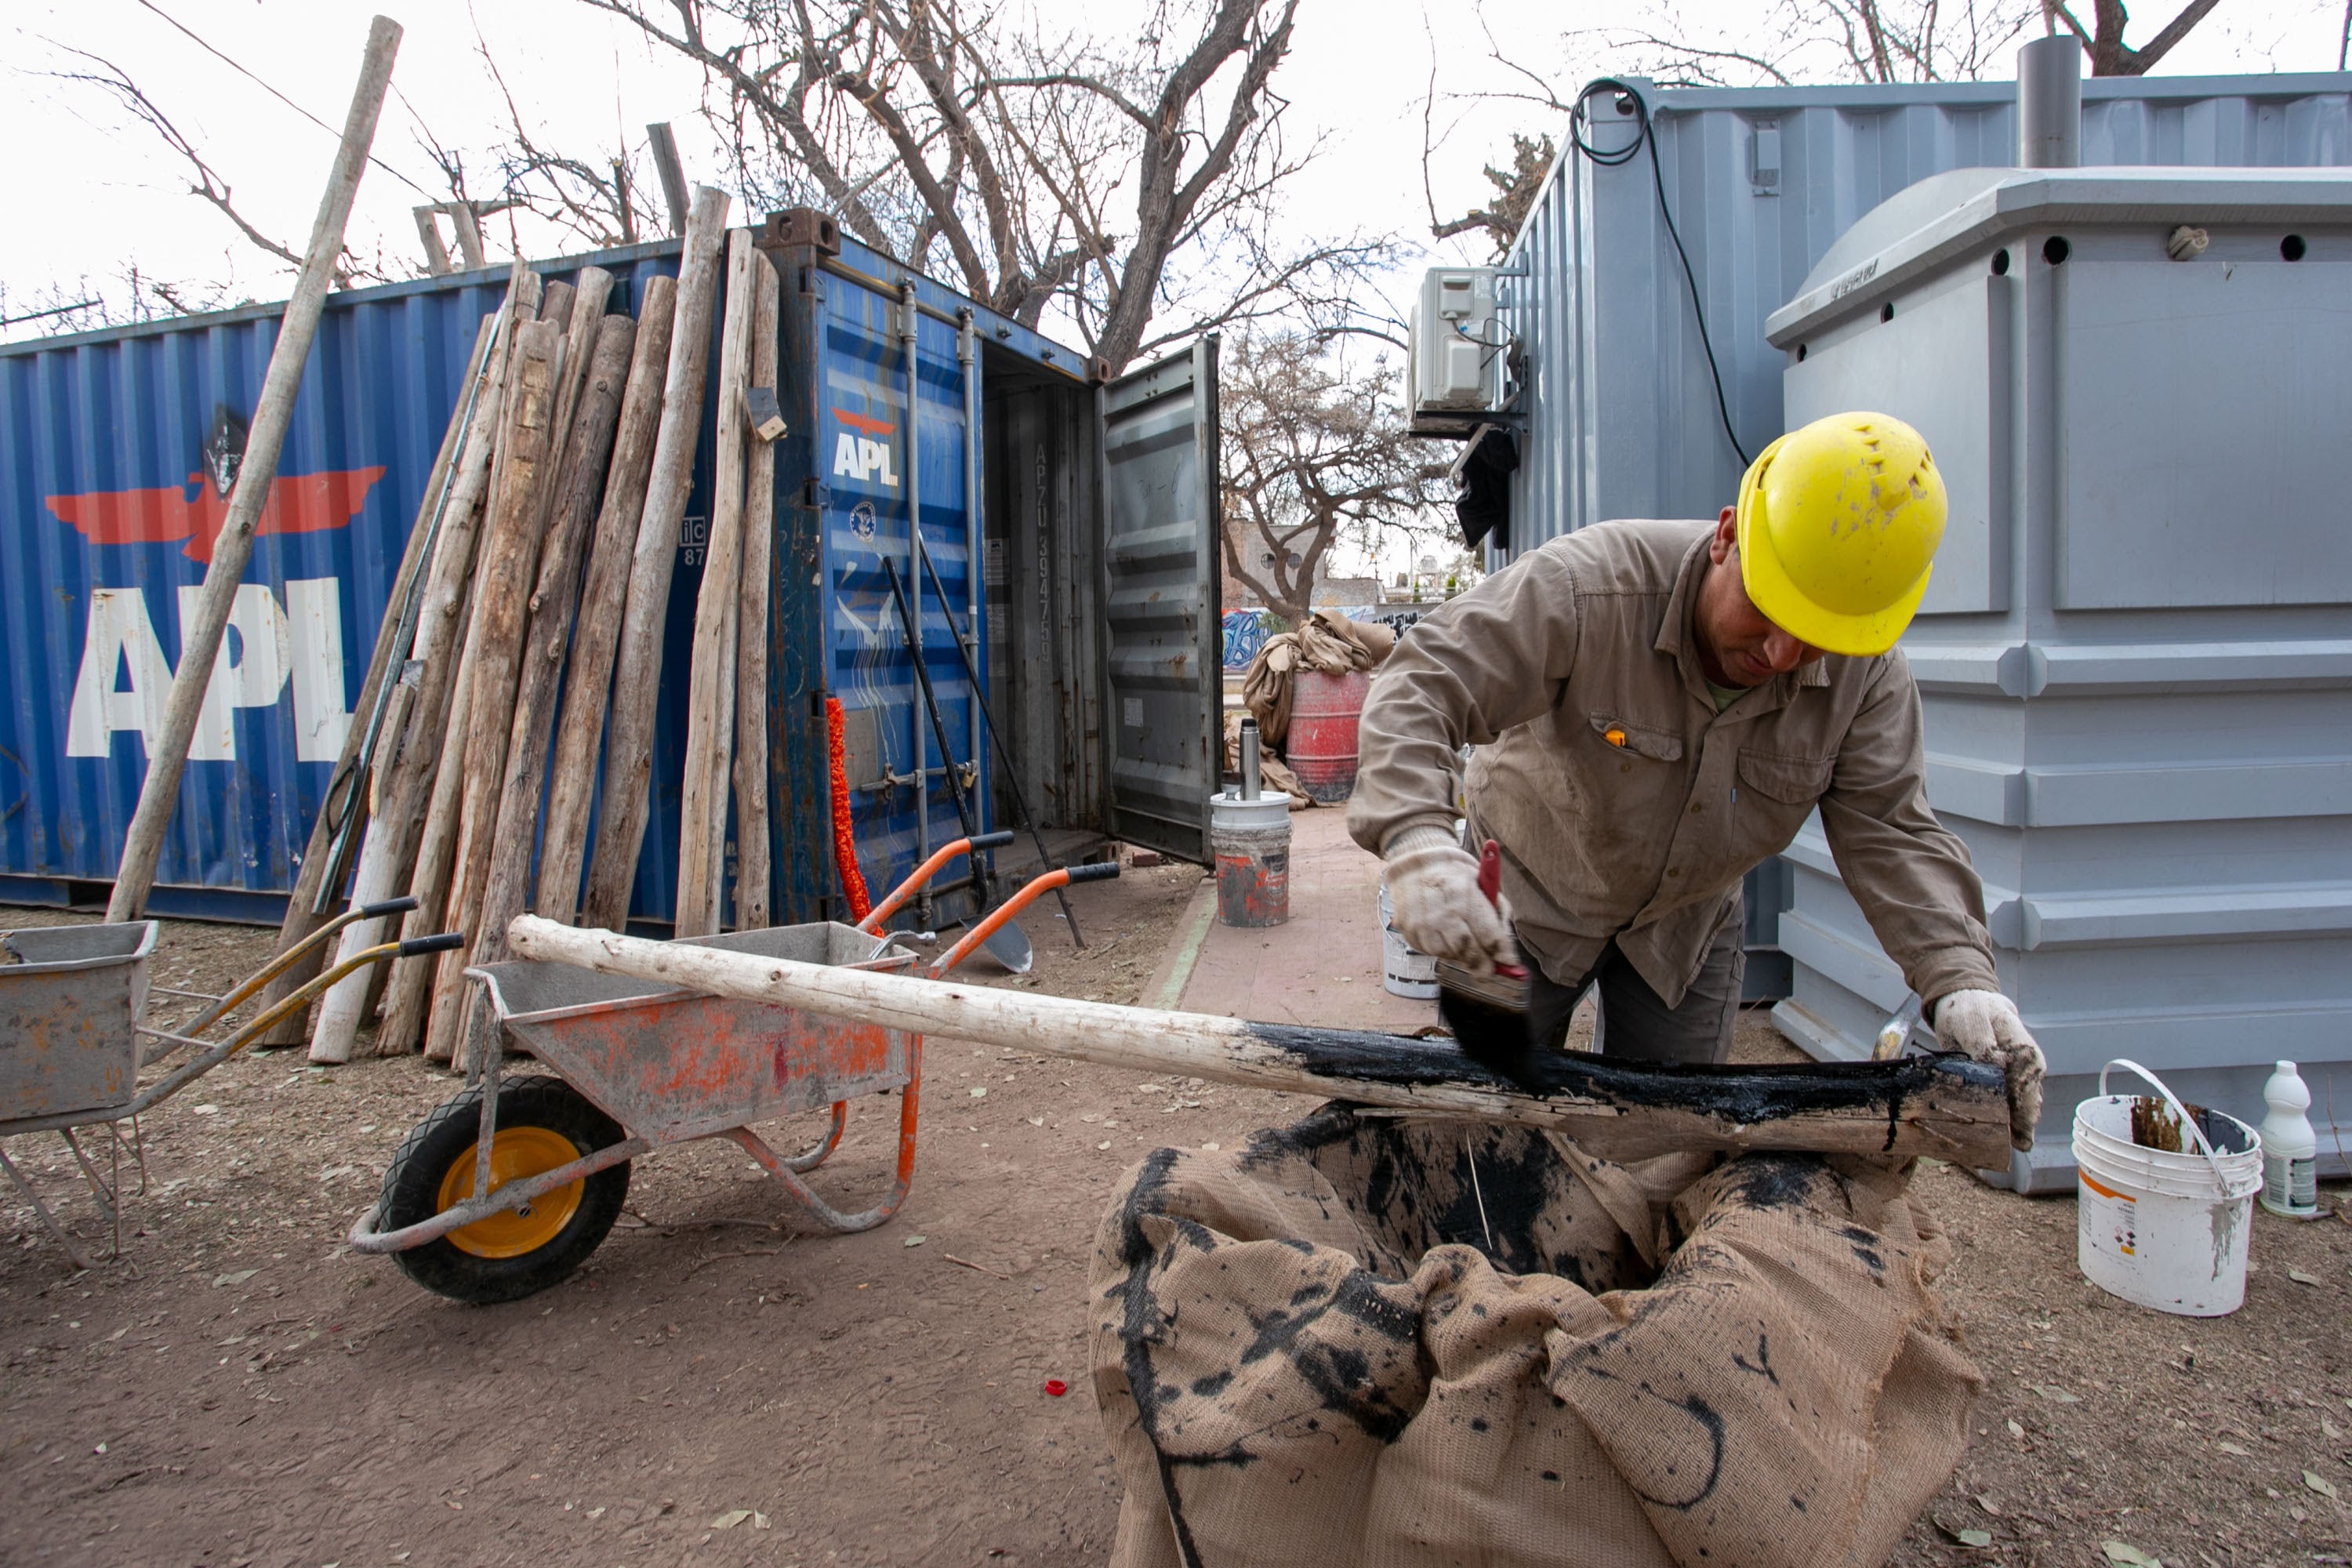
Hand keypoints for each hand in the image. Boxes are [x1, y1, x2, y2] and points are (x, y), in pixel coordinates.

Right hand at [1384, 827, 1516, 974]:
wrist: (1412, 865)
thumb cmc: (1454, 876)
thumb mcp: (1483, 885)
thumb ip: (1498, 916)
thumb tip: (1506, 953)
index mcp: (1466, 895)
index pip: (1489, 935)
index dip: (1502, 953)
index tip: (1509, 962)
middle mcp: (1443, 911)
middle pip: (1468, 951)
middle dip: (1483, 965)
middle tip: (1489, 970)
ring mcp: (1423, 923)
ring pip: (1449, 954)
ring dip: (1461, 956)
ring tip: (1463, 942)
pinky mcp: (1409, 931)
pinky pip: (1431, 951)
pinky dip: (1442, 949)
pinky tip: (1443, 934)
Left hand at [1932, 989, 2045, 1152]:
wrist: (1966, 999)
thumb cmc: (1972, 1010)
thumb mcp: (1974, 1025)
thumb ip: (1985, 1048)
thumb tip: (1996, 1067)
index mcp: (2027, 1056)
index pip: (2028, 1092)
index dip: (2023, 1117)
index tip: (2017, 1139)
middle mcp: (2029, 1070)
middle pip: (2027, 1106)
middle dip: (2018, 1130)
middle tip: (2005, 1151)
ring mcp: (2018, 1077)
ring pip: (2019, 1109)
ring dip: (2010, 1128)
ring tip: (1998, 1150)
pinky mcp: (2004, 1081)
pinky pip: (2007, 1104)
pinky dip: (2001, 1119)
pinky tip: (1992, 1136)